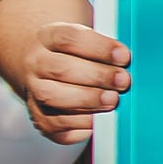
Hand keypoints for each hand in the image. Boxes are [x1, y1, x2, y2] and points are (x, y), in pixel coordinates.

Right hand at [20, 19, 130, 143]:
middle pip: (61, 68)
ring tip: (112, 100)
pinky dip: (77, 126)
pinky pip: (53, 125)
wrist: (39, 65)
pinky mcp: (38, 117)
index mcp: (48, 37)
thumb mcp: (85, 39)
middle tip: (123, 81)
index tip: (124, 56)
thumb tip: (130, 60)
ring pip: (52, 97)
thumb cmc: (74, 53)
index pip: (69, 38)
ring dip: (87, 101)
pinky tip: (97, 121)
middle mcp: (35, 63)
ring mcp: (33, 91)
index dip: (99, 48)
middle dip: (97, 76)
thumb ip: (105, 48)